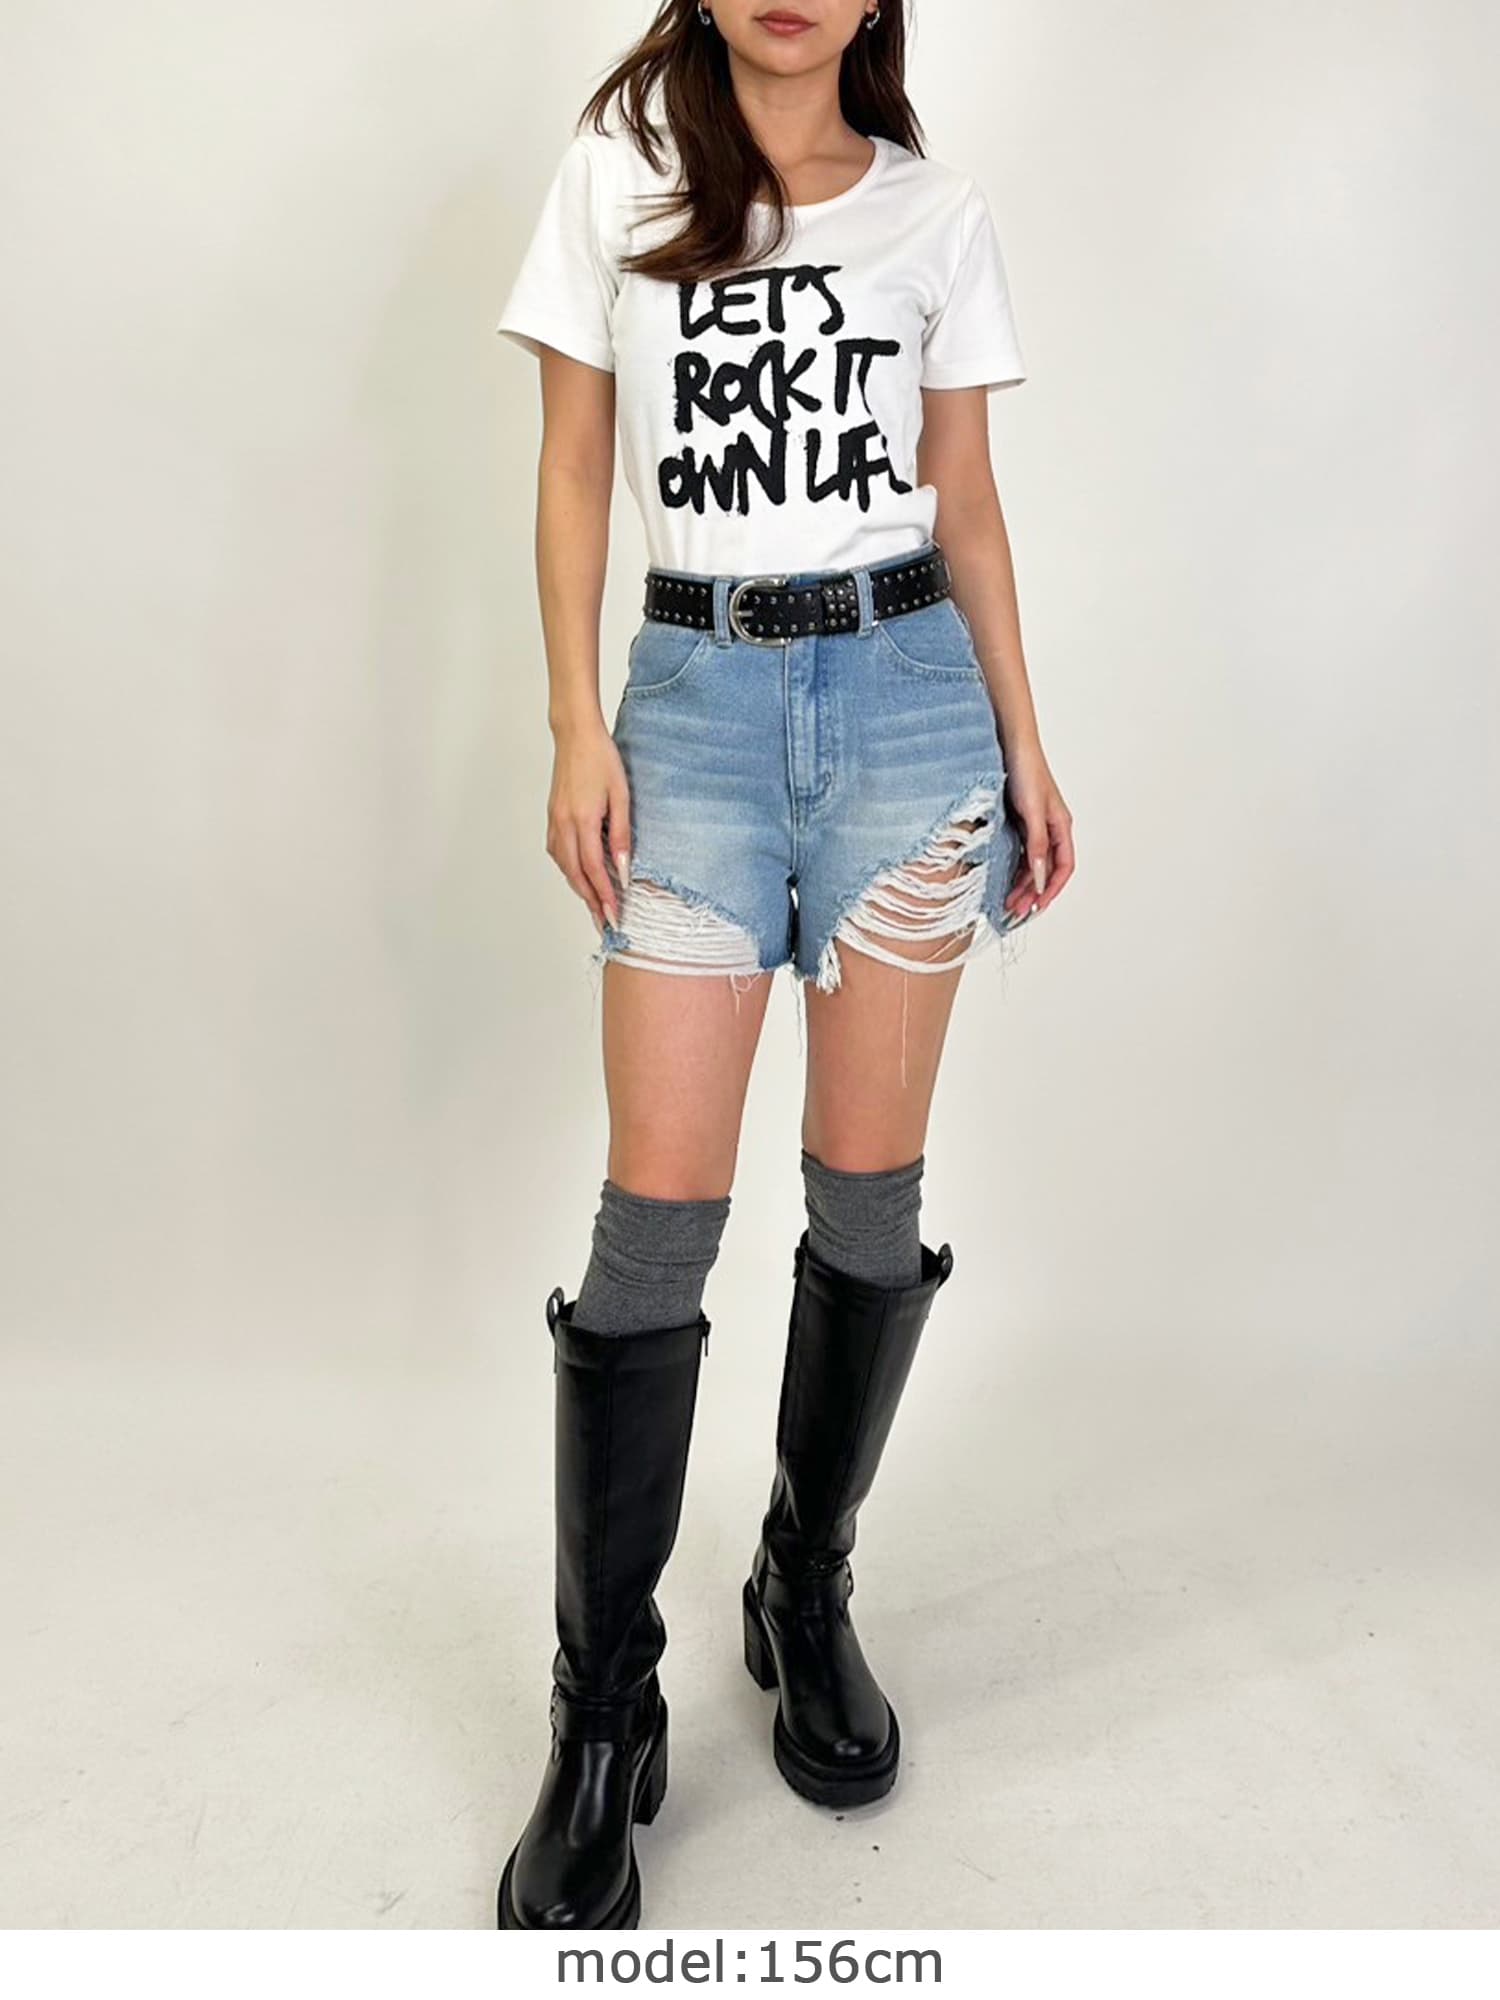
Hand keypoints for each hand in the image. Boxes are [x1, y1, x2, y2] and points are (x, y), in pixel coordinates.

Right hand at [546, 720, 631, 933]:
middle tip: (606, 923)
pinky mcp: (552, 817)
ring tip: (596, 906)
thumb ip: (622, 835)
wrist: (575, 735)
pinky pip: (558, 853)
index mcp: (582, 820)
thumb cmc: (602, 759)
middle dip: (591, 902)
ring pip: (564, 867)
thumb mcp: (621, 796)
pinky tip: (581, 876)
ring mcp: (554, 821)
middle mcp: (563, 825)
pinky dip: (570, 870)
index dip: (605, 897)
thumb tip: (624, 869)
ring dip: (580, 888)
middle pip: (575, 875)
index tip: (616, 916)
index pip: (593, 870)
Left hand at [999, 740, 1073, 921]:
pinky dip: (1013, 868)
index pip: (1064, 867)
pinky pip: (1019, 852)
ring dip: (1022, 884)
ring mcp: (1033, 826)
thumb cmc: (1026, 771)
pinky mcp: (1017, 822)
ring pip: (1032, 864)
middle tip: (1016, 911)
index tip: (1037, 906)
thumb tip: (1040, 877)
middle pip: (1047, 870)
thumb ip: (1037, 845)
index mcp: (1061, 826)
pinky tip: (1002, 879)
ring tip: (1006, 901)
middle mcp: (1050, 829)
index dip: (1052, 889)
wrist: (1008, 744)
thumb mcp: (1032, 812)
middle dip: (1034, 893)